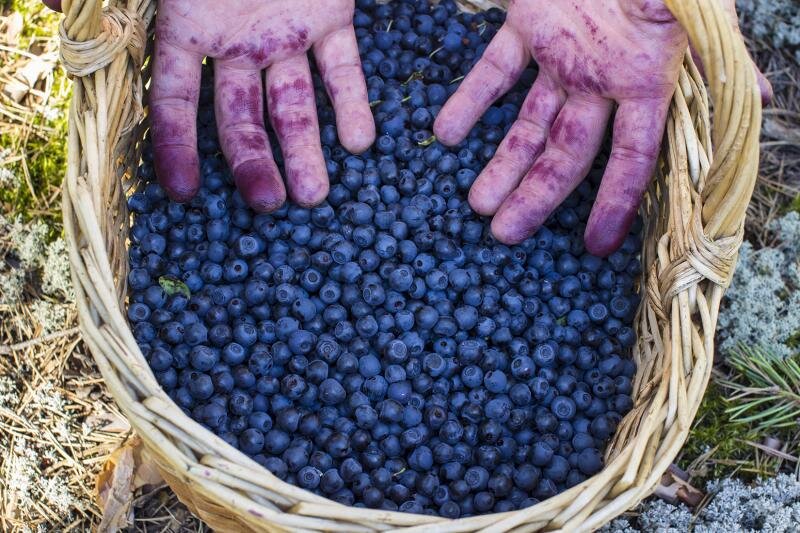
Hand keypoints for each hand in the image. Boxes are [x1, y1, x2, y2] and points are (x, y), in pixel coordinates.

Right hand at [151, 0, 373, 210]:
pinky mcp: (330, 16)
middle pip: (243, 116)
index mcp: (191, 28)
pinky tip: (359, 143)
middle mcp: (238, 42)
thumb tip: (139, 60)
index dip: (177, 145)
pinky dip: (352, 104)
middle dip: (253, 162)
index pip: (176, 98)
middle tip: (269, 204)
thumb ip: (176, 15)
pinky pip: (342, 68)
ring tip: (313, 195)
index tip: (183, 193)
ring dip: (305, 149)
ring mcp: (286, 33)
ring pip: (293, 103)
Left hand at [434, 0, 769, 255]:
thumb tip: (761, 99)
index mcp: (645, 80)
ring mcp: (562, 53)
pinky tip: (446, 133)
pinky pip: (494, 70)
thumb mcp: (702, 11)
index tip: (596, 247)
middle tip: (502, 236)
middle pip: (566, 151)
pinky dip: (470, 99)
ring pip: (527, 120)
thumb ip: (723, 57)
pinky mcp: (528, 23)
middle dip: (535, 195)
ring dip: (501, 162)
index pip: (630, 157)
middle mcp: (600, 77)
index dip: (614, 202)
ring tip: (473, 202)